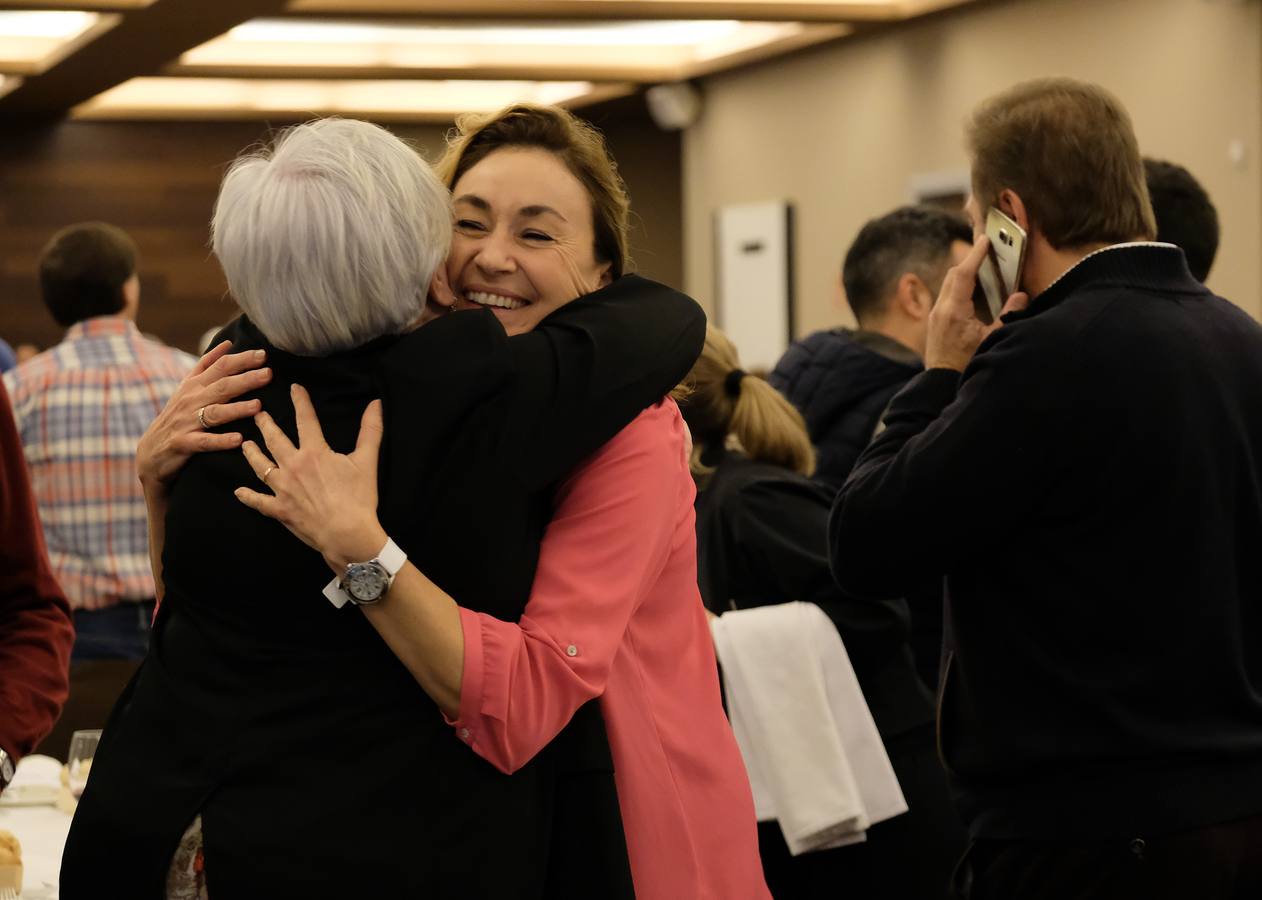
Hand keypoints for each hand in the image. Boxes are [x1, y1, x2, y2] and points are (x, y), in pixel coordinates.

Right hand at [136, 340, 271, 491]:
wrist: (151, 450)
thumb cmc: (176, 416)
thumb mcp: (188, 387)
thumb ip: (207, 365)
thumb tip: (228, 343)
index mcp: (195, 385)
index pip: (220, 367)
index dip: (241, 360)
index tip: (263, 354)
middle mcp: (191, 400)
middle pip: (222, 386)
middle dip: (246, 379)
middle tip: (268, 374)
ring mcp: (187, 421)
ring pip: (215, 412)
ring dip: (237, 409)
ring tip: (258, 406)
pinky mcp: (184, 443)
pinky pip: (205, 442)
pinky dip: (221, 441)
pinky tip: (238, 440)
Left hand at [234, 384, 386, 572]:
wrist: (347, 533)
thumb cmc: (358, 498)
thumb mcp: (367, 461)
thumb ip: (371, 430)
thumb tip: (376, 403)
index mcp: (314, 452)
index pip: (306, 420)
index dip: (300, 401)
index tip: (293, 388)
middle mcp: (293, 467)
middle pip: (275, 440)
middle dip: (266, 425)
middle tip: (258, 414)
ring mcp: (283, 489)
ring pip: (262, 466)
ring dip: (252, 454)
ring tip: (245, 444)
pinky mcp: (280, 510)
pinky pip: (259, 501)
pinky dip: (248, 496)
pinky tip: (239, 491)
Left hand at [924, 235, 1029, 371]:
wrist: (941, 382)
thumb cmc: (966, 364)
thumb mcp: (991, 340)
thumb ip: (1007, 316)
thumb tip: (1021, 296)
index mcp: (954, 311)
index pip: (962, 274)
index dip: (974, 255)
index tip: (984, 240)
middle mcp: (940, 309)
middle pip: (953, 275)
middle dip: (969, 260)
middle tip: (986, 248)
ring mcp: (935, 315)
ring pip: (948, 284)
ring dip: (964, 273)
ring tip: (981, 264)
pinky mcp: (935, 321)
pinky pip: (947, 295)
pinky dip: (959, 286)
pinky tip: (972, 289)